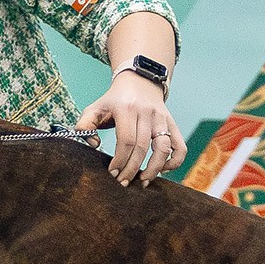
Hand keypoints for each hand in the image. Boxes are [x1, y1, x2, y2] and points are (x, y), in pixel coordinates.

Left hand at [78, 71, 179, 187]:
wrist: (139, 81)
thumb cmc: (114, 100)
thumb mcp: (95, 107)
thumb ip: (84, 124)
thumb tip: (92, 144)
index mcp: (126, 108)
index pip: (126, 140)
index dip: (120, 160)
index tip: (113, 173)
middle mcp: (147, 113)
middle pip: (142, 147)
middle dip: (132, 169)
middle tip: (123, 182)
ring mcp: (162, 119)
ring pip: (163, 148)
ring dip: (154, 169)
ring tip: (143, 181)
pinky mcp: (172, 124)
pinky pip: (180, 146)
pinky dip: (175, 161)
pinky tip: (163, 170)